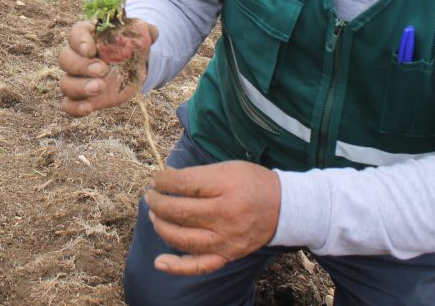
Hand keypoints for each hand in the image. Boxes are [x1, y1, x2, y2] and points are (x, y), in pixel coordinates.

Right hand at [57, 19, 157, 116]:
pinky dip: (75, 108)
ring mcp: (77, 79)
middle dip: (81, 65)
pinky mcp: (83, 98)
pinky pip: (68, 105)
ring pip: (65, 83)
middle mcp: (77, 56)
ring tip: (101, 87)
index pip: (75, 33)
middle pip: (65, 59)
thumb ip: (145, 31)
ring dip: (79, 87)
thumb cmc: (132, 45)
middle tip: (102, 69)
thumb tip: (150, 32)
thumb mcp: (141, 34)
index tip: (90, 50)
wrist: (134, 66)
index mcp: (88, 35)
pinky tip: (88, 108)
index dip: (79, 41)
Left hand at [145, 161, 280, 274]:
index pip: (183, 184)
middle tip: (151, 196)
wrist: (283, 208)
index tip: (157, 179)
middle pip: (179, 211)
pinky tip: (159, 261)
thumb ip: (196, 174)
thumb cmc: (251, 183)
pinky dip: (177, 266)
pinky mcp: (227, 255)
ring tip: (153, 215)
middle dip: (157, 202)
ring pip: (182, 238)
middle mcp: (225, 215)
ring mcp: (225, 239)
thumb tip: (164, 178)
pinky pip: (199, 266)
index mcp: (226, 187)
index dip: (163, 181)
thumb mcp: (227, 168)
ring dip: (160, 226)